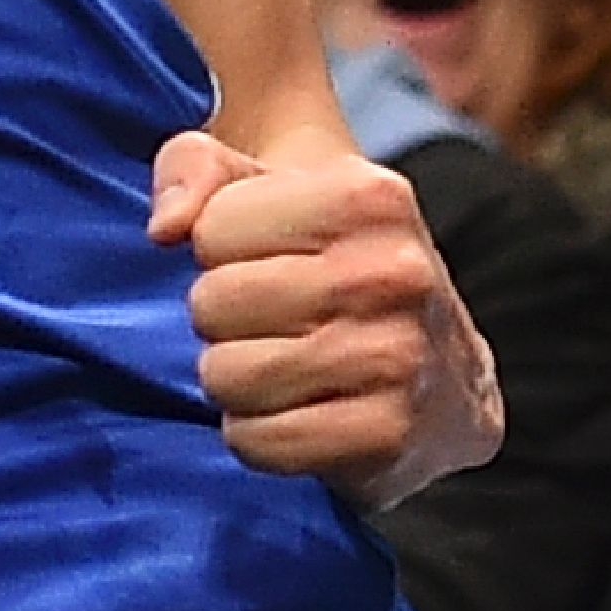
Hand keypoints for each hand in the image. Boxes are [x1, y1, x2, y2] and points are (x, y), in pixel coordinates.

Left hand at [152, 132, 498, 504]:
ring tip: (278, 365)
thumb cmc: (331, 264)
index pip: (213, 228)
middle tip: (266, 320)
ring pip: (228, 376)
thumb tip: (165, 226)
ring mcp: (398, 356)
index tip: (266, 259)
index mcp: (369, 195)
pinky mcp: (388, 433)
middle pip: (214, 302)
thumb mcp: (271, 187)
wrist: (445, 371)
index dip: (219, 249)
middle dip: (219, 317)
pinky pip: (259, 441)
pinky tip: (294, 411)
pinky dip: (256, 434)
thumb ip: (194, 168)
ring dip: (233, 379)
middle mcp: (393, 271)